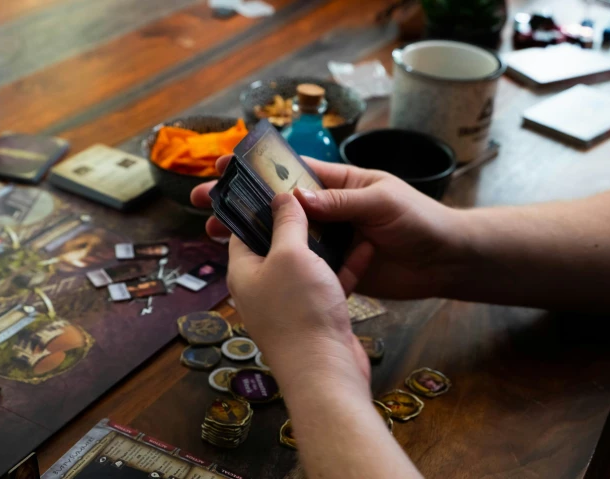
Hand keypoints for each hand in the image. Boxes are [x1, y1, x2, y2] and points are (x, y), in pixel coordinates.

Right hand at [191, 155, 466, 299]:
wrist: (444, 262)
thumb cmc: (420, 220)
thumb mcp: (382, 202)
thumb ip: (341, 202)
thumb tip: (296, 201)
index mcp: (338, 182)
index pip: (291, 172)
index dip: (257, 169)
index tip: (224, 164)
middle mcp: (328, 209)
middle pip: (276, 205)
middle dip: (240, 201)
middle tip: (203, 201)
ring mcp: (328, 239)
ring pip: (281, 235)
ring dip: (249, 233)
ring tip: (212, 232)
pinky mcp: (333, 267)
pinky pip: (301, 263)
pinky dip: (275, 262)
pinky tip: (247, 263)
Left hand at [224, 193, 370, 389]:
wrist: (325, 372)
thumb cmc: (299, 311)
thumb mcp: (290, 255)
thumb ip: (287, 223)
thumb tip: (281, 197)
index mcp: (244, 271)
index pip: (243, 230)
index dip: (259, 206)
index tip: (278, 183)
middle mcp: (263, 287)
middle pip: (278, 245)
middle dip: (299, 222)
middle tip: (318, 195)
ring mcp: (291, 303)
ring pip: (308, 264)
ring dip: (327, 243)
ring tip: (346, 215)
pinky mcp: (318, 316)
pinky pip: (330, 283)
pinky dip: (346, 267)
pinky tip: (366, 247)